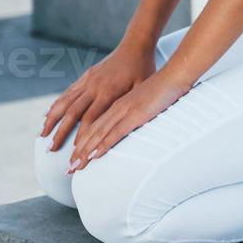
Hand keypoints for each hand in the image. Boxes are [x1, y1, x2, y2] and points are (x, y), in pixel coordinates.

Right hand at [40, 43, 156, 152]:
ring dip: (52, 120)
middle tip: (51, 150)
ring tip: (42, 135)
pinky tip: (48, 115)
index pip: (91, 119)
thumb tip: (124, 127)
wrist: (135, 46)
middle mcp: (94, 86)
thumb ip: (131, 106)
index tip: (75, 152)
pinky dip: (56, 105)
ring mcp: (88, 80)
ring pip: (64, 102)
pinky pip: (67, 93)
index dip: (81, 136)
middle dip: (60, 133)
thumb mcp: (142, 88)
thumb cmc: (143, 69)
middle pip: (72, 113)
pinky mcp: (85, 76)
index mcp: (108, 92)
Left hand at [66, 70, 193, 173]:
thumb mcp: (144, 102)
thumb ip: (135, 113)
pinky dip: (103, 144)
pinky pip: (115, 132)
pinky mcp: (135, 114)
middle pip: (92, 132)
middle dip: (79, 152)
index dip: (83, 142)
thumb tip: (132, 125)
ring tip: (75, 166)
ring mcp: (124, 110)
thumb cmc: (163, 87)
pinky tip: (94, 154)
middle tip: (69, 168)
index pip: (94, 126)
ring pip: (99, 134)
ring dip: (85, 152)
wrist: (174, 74)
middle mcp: (116, 107)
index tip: (75, 156)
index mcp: (117, 104)